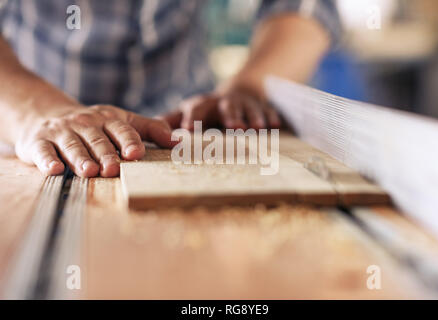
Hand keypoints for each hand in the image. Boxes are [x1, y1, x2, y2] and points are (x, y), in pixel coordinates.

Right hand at [15, 105, 175, 176]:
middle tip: (113, 169)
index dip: (129, 141)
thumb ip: (150, 129)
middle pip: (97, 140)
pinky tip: (54, 169)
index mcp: (108, 119)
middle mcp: (85, 123)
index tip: (136, 154)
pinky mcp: (39, 142)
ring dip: (81, 158)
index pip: (121, 129)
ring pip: (73, 145)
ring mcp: (62, 132)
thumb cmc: (93, 123)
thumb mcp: (121, 120)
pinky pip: (43, 151)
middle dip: (106, 154)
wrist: (45, 113)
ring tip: (90, 171)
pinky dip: (48, 160)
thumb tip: (179, 142)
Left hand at [162, 85, 280, 130]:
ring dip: (252, 116)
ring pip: (248, 107)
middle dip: (230, 115)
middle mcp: (223, 101)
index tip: (189, 130)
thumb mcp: (188, 112)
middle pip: (226, 106)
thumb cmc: (207, 110)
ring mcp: (244, 103)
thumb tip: (146, 132)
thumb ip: (170, 121)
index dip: (193, 118)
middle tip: (233, 128)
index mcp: (203, 104)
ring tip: (256, 128)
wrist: (238, 92)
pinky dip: (271, 116)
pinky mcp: (262, 106)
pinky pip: (268, 110)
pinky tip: (276, 125)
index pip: (195, 109)